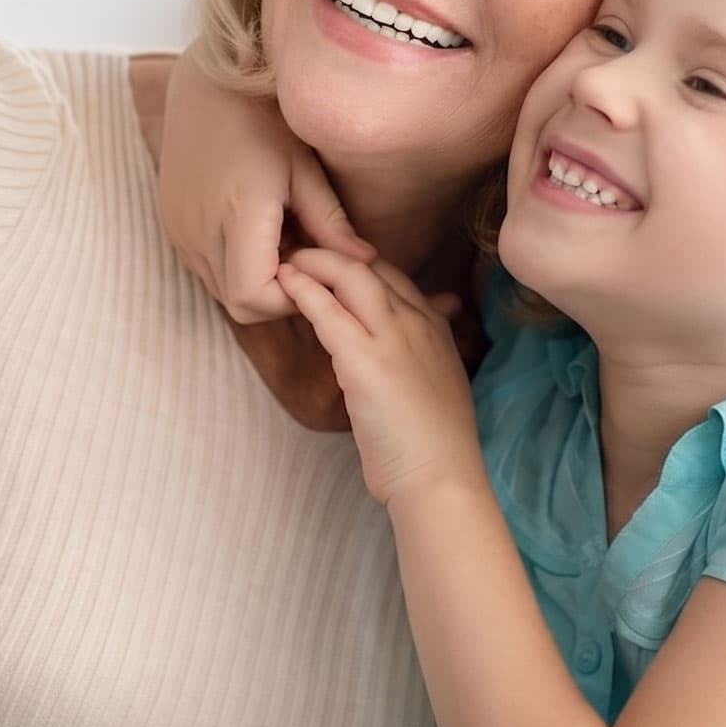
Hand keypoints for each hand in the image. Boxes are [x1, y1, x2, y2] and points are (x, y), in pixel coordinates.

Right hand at [159, 62, 373, 322]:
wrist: (206, 85)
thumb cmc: (262, 117)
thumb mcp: (303, 166)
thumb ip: (330, 220)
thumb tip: (365, 260)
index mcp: (235, 214)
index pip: (254, 297)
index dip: (289, 296)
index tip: (311, 264)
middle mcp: (197, 231)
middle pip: (238, 303)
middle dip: (276, 292)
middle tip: (301, 252)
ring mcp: (178, 230)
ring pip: (220, 289)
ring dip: (253, 277)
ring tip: (279, 235)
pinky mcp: (171, 225)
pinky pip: (204, 267)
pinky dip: (232, 262)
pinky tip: (253, 228)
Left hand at [276, 248, 484, 505]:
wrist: (440, 478)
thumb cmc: (434, 442)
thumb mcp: (438, 381)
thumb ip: (425, 347)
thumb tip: (433, 320)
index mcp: (435, 326)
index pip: (393, 275)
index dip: (358, 263)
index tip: (331, 262)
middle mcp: (418, 322)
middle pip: (370, 267)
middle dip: (332, 250)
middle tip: (300, 247)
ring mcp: (393, 338)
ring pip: (350, 277)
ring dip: (314, 261)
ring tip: (285, 255)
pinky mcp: (364, 360)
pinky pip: (328, 312)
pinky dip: (304, 291)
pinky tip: (285, 282)